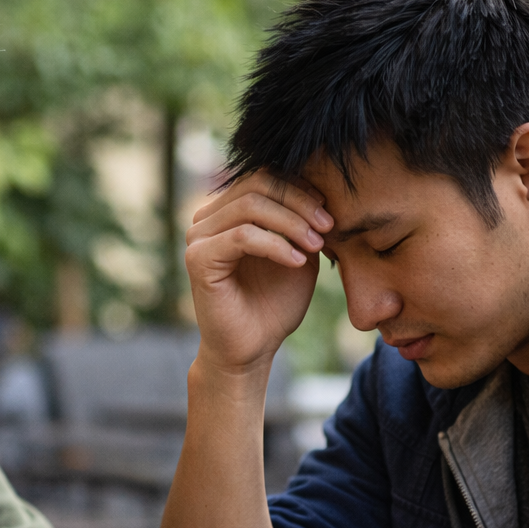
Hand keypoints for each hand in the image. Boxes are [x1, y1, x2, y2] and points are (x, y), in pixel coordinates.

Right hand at [184, 171, 331, 372]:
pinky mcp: (198, 259)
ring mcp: (198, 237)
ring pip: (250, 206)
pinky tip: (296, 261)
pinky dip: (274, 245)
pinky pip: (241, 236)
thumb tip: (322, 188)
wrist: (251, 349)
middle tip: (328, 226)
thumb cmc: (273, 305)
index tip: (330, 214)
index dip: (300, 188)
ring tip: (316, 245)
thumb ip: (301, 222)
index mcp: (227, 212)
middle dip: (299, 203)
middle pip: (257, 185)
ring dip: (291, 223)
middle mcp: (207, 219)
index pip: (264, 178)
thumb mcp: (297, 253)